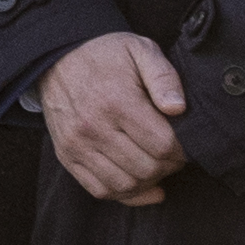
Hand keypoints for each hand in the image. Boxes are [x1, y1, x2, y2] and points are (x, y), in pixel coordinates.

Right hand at [41, 30, 190, 206]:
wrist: (58, 57)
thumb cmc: (107, 54)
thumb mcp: (141, 50)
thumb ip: (164, 77)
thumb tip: (178, 108)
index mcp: (117, 101)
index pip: (162, 145)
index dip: (182, 151)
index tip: (186, 145)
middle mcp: (93, 127)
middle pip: (146, 168)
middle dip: (169, 167)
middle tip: (174, 157)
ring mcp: (77, 145)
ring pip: (124, 185)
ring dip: (149, 183)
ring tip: (158, 168)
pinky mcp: (66, 156)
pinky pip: (99, 190)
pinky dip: (124, 194)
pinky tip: (141, 185)